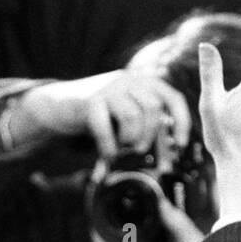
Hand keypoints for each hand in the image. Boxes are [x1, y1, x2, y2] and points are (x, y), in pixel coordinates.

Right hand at [12, 70, 191, 157]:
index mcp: (143, 82)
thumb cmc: (98, 117)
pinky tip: (107, 154)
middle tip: (140, 151)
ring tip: (122, 148)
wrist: (59, 104)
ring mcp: (109, 88)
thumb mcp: (124, 117)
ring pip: (133, 116)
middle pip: (153, 108)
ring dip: (130, 139)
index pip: (173, 98)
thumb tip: (164, 161)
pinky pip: (106, 127)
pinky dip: (108, 146)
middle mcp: (129, 80)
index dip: (181, 122)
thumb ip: (144, 130)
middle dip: (151, 135)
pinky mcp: (90, 101)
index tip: (180, 145)